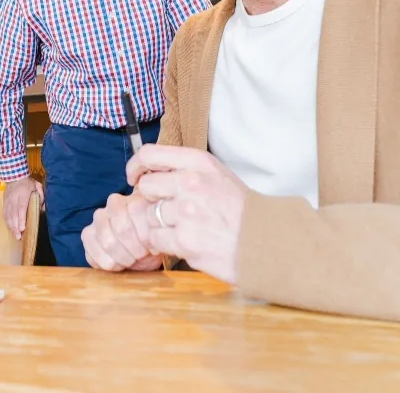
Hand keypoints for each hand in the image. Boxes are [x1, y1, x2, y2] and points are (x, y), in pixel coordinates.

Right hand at [2, 176, 43, 239]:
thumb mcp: (37, 186)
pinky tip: (10, 228)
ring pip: (8, 215)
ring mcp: (7, 201)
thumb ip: (41, 196)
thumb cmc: (28, 182)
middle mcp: (14, 199)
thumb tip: (43, 209)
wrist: (14, 175)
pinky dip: (7, 222)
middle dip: (15, 226)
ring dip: (11, 226)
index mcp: (23, 194)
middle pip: (14, 214)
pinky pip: (4, 214)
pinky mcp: (4, 202)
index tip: (22, 228)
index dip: (21, 219)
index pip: (21, 208)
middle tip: (18, 237)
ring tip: (15, 235)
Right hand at [81, 191, 163, 271]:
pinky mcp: (87, 235)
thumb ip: (159, 232)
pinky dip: (109, 264)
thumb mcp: (161, 234)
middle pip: (123, 229)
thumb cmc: (152, 240)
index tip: (153, 248)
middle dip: (135, 250)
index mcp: (134, 199)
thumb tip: (153, 244)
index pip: (137, 213)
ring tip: (131, 260)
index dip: (146, 237)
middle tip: (141, 256)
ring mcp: (98, 219)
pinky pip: (93, 253)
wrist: (143, 250)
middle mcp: (113, 203)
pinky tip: (118, 264)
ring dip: (123, 258)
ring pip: (108, 243)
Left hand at [127, 145, 247, 284]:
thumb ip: (186, 169)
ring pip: (148, 215)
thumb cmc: (240, 210)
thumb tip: (150, 170)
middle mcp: (190, 182)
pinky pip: (155, 238)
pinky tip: (186, 242)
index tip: (135, 177)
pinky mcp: (183, 239)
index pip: (149, 154)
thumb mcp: (217, 175)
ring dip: (161, 225)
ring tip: (185, 228)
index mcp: (198, 162)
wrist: (264, 242)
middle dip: (152, 200)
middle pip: (146, 187)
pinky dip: (165, 244)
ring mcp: (185, 211)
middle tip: (170, 210)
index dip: (136, 166)